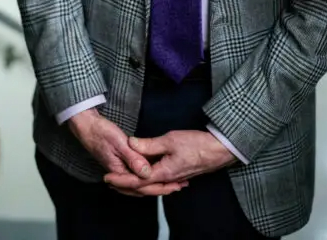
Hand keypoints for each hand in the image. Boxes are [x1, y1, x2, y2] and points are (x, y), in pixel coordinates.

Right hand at [68, 109, 183, 196]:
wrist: (86, 126)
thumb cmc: (101, 132)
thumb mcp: (119, 143)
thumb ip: (133, 159)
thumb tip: (147, 173)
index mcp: (119, 171)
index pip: (142, 186)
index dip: (160, 186)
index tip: (175, 185)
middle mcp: (119, 174)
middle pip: (142, 188)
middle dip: (162, 188)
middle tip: (179, 186)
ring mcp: (120, 170)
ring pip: (140, 184)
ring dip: (156, 185)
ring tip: (174, 183)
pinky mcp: (121, 165)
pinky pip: (137, 176)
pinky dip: (148, 178)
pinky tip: (157, 174)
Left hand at [103, 130, 233, 193]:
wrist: (219, 150)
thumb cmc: (197, 144)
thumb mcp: (170, 140)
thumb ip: (149, 144)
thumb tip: (131, 144)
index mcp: (163, 173)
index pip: (136, 180)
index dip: (120, 180)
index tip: (107, 178)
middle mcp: (168, 179)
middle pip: (142, 187)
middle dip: (125, 185)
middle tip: (110, 182)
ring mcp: (174, 177)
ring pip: (151, 184)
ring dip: (136, 183)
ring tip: (122, 179)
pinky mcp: (178, 174)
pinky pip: (159, 180)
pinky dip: (149, 180)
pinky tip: (146, 175)